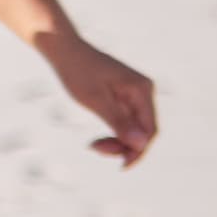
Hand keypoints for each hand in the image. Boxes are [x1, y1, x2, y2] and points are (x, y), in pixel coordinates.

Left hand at [39, 31, 158, 167]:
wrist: (65, 50)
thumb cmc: (78, 72)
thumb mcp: (96, 101)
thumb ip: (119, 122)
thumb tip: (142, 144)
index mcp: (142, 90)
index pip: (151, 130)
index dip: (139, 151)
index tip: (120, 166)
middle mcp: (144, 91)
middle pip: (144, 132)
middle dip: (124, 147)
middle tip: (96, 148)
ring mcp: (135, 94)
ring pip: (135, 129)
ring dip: (118, 142)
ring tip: (94, 145)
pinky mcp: (125, 97)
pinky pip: (126, 123)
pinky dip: (114, 133)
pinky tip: (97, 140)